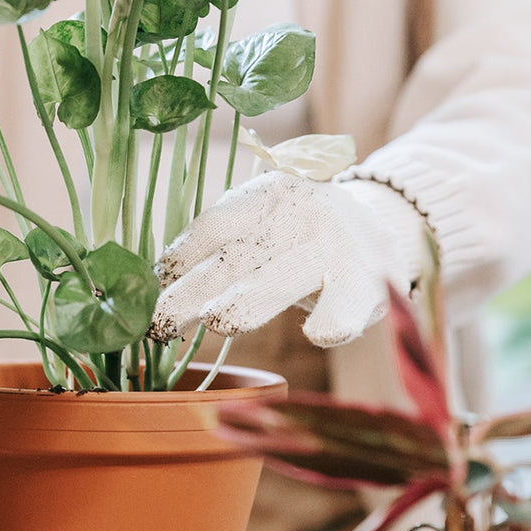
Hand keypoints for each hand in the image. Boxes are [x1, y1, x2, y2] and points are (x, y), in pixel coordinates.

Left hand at [150, 172, 426, 347]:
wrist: (382, 230)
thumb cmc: (301, 240)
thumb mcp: (262, 229)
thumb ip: (220, 250)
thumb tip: (158, 284)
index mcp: (265, 197)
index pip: (212, 228)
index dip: (178, 262)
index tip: (148, 296)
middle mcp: (300, 215)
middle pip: (237, 258)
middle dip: (194, 294)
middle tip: (161, 323)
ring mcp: (335, 248)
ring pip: (286, 279)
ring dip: (250, 301)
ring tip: (219, 321)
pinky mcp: (368, 284)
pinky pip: (348, 306)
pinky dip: (334, 320)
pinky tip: (319, 333)